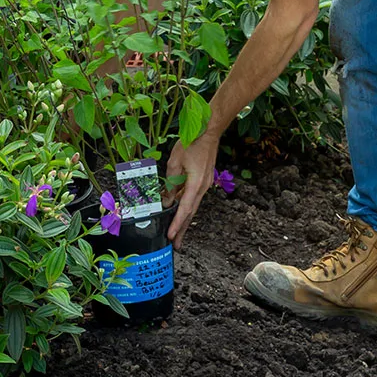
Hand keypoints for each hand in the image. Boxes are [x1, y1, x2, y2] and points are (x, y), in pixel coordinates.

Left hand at [164, 131, 218, 248]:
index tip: (170, 236)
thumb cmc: (192, 143)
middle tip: (175, 244)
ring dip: (183, 220)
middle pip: (190, 213)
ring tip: (176, 233)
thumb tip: (167, 199)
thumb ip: (170, 183)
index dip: (176, 224)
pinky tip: (177, 211)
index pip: (184, 209)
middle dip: (181, 229)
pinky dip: (185, 206)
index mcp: (195, 185)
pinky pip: (192, 197)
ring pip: (191, 206)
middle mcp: (201, 188)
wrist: (208, 132)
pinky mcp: (201, 181)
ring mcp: (203, 185)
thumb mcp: (174, 163)